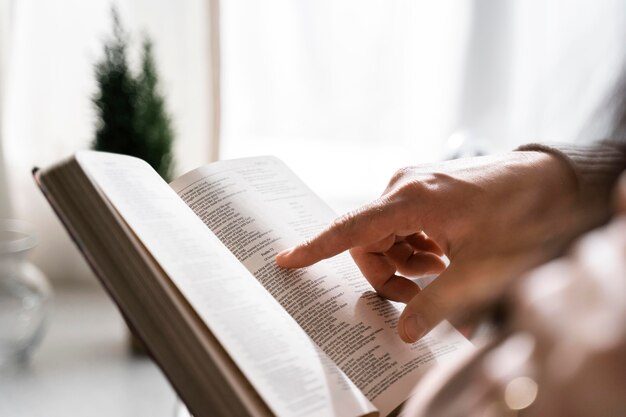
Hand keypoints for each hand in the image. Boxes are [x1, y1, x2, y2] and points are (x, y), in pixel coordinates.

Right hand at [277, 151, 583, 341]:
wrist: (548, 179)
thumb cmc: (517, 214)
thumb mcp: (478, 267)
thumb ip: (437, 302)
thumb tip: (404, 332)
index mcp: (411, 199)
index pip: (352, 228)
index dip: (316, 247)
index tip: (286, 260)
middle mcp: (404, 187)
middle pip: (368, 241)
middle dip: (387, 274)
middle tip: (417, 296)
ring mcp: (413, 187)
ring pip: (385, 238)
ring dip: (405, 263)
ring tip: (442, 272)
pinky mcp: (424, 192)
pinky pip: (403, 228)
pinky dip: (416, 250)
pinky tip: (443, 258)